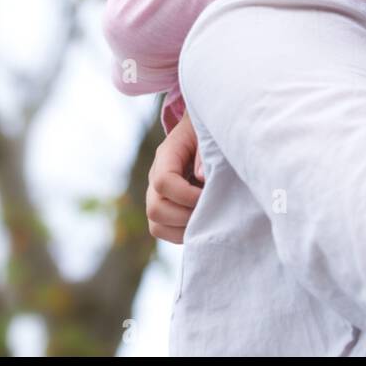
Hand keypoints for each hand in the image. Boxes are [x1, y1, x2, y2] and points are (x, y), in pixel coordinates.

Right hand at [146, 113, 202, 243]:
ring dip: (184, 229)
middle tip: (210, 211)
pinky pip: (166, 231)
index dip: (186, 195)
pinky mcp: (166, 208)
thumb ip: (204, 152)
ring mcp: (158, 195)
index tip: (208, 195)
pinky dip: (185, 234)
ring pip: (157, 226)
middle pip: (155, 209)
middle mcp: (156, 176)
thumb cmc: (209, 131)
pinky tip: (204, 222)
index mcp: (167, 155)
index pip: (163, 182)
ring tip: (208, 219)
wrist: (203, 131)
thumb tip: (200, 178)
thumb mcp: (209, 133)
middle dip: (185, 217)